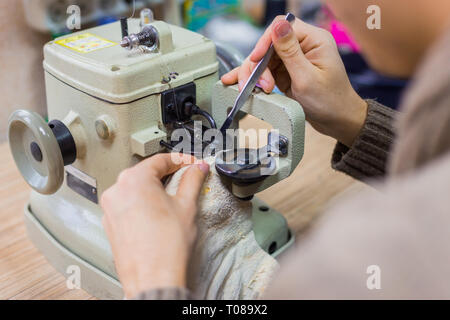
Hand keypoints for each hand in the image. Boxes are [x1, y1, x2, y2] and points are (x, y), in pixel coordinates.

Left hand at [100, 153, 209, 298]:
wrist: (153, 278)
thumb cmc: (167, 246)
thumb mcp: (186, 205)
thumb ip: (192, 180)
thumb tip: (197, 169)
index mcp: (134, 179)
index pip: (160, 160)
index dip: (180, 160)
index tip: (191, 164)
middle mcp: (117, 190)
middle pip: (145, 173)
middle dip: (167, 174)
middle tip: (185, 178)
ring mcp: (111, 208)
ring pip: (135, 189)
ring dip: (154, 189)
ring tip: (173, 198)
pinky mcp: (110, 224)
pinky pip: (128, 205)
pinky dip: (142, 204)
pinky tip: (157, 215)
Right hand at [221, 16, 367, 146]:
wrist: (337, 121)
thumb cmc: (330, 101)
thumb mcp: (307, 78)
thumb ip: (290, 52)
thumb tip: (278, 25)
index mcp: (314, 40)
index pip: (282, 27)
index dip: (265, 42)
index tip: (256, 60)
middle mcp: (303, 45)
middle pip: (269, 44)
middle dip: (257, 65)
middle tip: (255, 84)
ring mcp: (293, 59)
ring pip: (263, 58)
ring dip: (254, 74)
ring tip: (251, 89)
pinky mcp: (286, 71)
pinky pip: (265, 70)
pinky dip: (253, 77)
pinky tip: (236, 80)